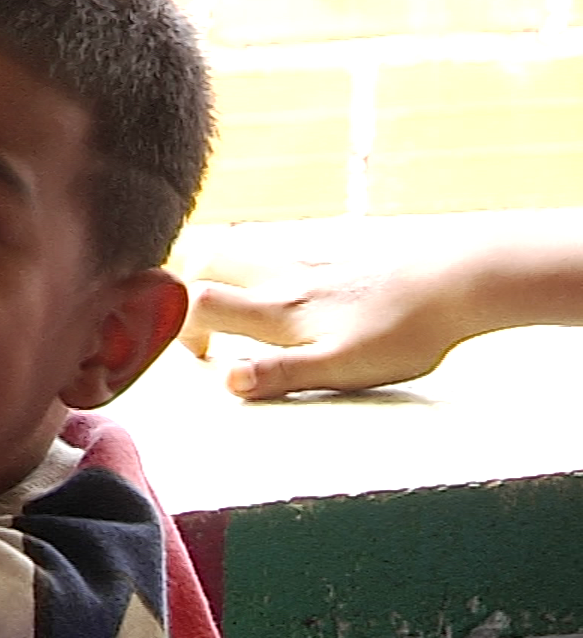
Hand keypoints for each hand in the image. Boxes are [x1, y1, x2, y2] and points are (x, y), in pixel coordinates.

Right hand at [180, 258, 461, 398]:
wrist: (458, 286)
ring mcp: (312, 268)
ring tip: (239, 309)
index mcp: (279, 311)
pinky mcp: (339, 265)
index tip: (198, 357)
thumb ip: (278, 374)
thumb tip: (226, 382)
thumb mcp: (339, 367)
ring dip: (228, 275)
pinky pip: (285, 260)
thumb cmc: (400, 332)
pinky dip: (270, 274)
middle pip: (212, 261)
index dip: (180, 327)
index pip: (200, 300)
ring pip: (248, 254)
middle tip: (205, 325)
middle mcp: (286, 281)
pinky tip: (296, 300)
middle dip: (191, 286)